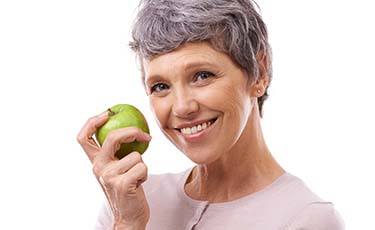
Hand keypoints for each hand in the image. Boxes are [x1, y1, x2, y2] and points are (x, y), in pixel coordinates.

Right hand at [77, 110, 150, 227]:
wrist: (129, 218)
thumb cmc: (127, 191)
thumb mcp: (117, 170)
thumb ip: (118, 154)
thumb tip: (133, 130)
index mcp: (96, 162)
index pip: (84, 138)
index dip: (93, 121)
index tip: (108, 112)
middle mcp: (98, 168)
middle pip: (111, 137)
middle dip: (132, 132)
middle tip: (145, 136)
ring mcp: (109, 176)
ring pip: (135, 155)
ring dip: (142, 165)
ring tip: (136, 177)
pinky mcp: (122, 184)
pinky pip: (142, 167)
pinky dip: (145, 174)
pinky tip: (139, 184)